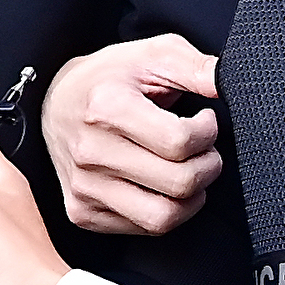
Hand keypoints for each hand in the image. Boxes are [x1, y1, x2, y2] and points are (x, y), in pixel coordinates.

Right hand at [41, 36, 219, 235]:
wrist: (55, 103)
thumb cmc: (109, 78)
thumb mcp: (154, 54)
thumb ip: (196, 66)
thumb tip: (230, 82)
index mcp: (107, 107)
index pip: (181, 142)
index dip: (208, 132)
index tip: (203, 120)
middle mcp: (90, 151)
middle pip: (180, 183)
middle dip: (208, 165)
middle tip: (202, 149)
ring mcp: (83, 187)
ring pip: (164, 217)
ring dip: (191, 197)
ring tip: (187, 171)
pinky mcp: (82, 212)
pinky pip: (144, 229)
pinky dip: (165, 210)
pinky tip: (160, 185)